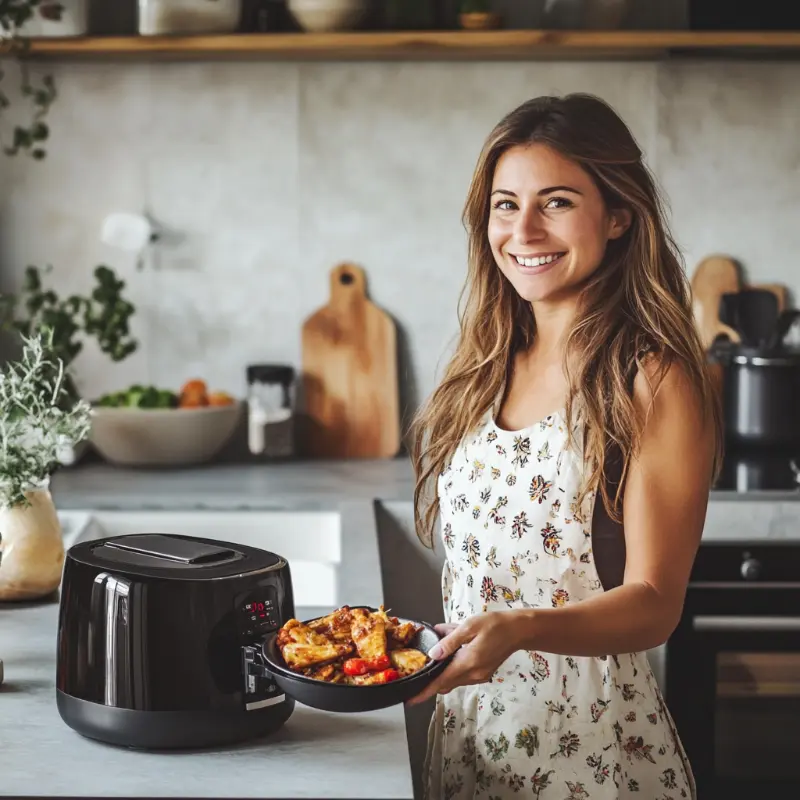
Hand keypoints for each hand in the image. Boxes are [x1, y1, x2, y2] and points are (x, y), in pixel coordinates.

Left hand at [407, 612, 525, 705]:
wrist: (518, 630)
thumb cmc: (495, 625)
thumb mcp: (469, 627)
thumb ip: (449, 641)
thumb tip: (433, 654)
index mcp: (468, 663)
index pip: (441, 682)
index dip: (424, 692)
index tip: (411, 700)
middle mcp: (474, 674)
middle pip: (446, 682)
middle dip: (433, 674)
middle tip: (425, 658)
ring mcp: (479, 676)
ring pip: (454, 678)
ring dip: (445, 667)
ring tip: (444, 642)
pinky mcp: (483, 673)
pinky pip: (463, 674)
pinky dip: (455, 665)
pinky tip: (457, 647)